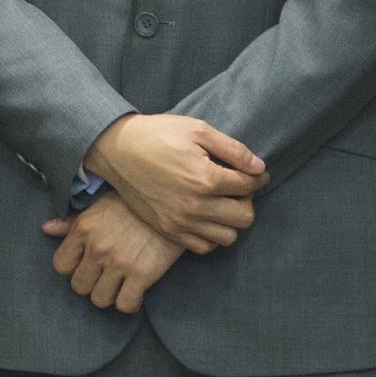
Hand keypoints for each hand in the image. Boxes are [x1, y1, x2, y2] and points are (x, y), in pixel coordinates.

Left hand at [41, 193, 182, 311]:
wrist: (172, 202)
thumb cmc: (133, 204)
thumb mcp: (99, 205)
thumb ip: (71, 221)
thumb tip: (46, 229)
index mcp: (83, 228)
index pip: (60, 265)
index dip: (72, 267)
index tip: (84, 264)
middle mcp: (97, 247)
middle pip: (78, 286)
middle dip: (90, 284)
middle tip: (103, 276)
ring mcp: (119, 263)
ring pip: (99, 300)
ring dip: (108, 295)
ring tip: (118, 285)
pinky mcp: (142, 275)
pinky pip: (125, 305)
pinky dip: (129, 303)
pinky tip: (134, 291)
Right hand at [83, 113, 265, 251]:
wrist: (116, 149)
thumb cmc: (157, 135)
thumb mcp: (197, 129)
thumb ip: (233, 149)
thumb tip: (259, 168)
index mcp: (205, 178)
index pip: (249, 185)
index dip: (257, 176)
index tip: (255, 172)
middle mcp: (195, 205)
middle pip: (245, 216)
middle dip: (247, 199)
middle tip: (237, 187)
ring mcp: (181, 222)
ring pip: (228, 237)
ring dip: (231, 220)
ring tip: (221, 202)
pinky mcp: (168, 230)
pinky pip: (204, 247)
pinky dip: (211, 235)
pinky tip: (206, 216)